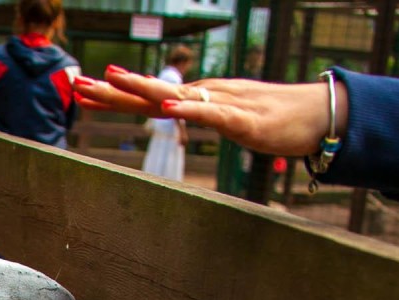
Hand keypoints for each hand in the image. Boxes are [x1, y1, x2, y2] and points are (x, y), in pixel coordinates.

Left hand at [73, 65, 347, 157]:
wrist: (318, 115)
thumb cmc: (274, 118)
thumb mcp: (227, 120)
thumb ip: (201, 114)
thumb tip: (175, 112)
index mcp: (198, 100)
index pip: (148, 97)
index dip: (114, 95)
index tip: (83, 92)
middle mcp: (204, 97)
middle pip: (151, 93)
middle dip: (114, 90)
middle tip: (80, 84)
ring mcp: (224, 105)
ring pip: (176, 96)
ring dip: (144, 89)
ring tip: (115, 80)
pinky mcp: (244, 119)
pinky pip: (213, 114)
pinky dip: (190, 111)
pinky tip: (170, 110)